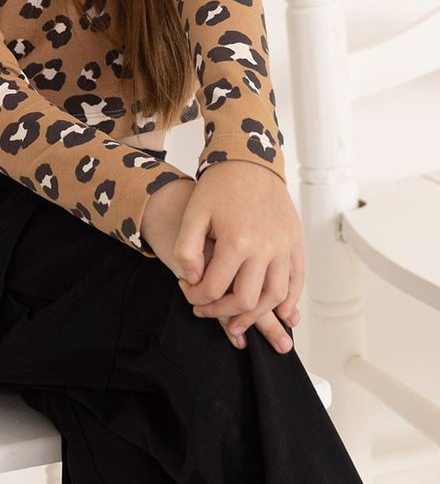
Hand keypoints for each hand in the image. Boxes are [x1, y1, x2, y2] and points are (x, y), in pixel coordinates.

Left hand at [174, 161, 304, 353]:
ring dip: (257, 315)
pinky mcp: (295, 242)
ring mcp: (284, 246)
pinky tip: (279, 311)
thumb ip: (187, 249)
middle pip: (247, 299)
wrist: (250, 160)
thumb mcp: (193, 213)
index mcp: (236, 241)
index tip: (189, 294)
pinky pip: (297, 280)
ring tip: (238, 323)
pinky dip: (290, 300)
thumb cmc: (219, 186)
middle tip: (207, 311)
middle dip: (223, 312)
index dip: (198, 298)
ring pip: (275, 296)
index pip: (215, 288)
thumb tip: (193, 280)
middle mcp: (265, 248)